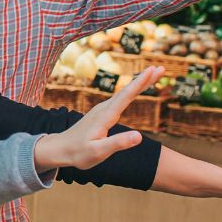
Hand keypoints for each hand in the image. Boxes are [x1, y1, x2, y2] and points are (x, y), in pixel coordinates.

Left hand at [35, 66, 162, 169]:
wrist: (60, 149)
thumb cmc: (78, 153)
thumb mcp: (98, 152)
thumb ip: (118, 143)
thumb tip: (139, 136)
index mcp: (105, 116)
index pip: (126, 96)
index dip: (140, 83)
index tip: (152, 71)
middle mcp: (103, 109)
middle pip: (127, 91)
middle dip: (145, 79)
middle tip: (161, 68)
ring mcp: (102, 110)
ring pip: (124, 93)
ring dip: (139, 83)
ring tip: (154, 74)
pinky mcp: (101, 113)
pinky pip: (120, 99)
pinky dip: (131, 91)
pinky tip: (135, 90)